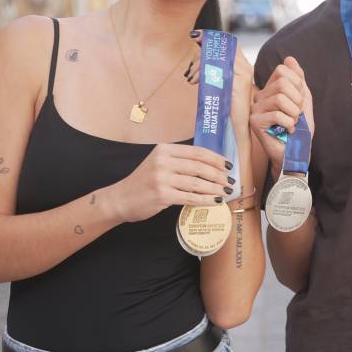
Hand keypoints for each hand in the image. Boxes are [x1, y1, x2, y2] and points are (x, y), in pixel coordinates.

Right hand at [108, 143, 231, 222]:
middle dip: (219, 174)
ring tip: (226, 191)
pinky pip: (190, 197)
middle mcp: (163, 161)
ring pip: (197, 182)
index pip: (197, 152)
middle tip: (230, 180)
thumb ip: (179, 161)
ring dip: (215, 188)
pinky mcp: (162, 195)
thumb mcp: (159, 163)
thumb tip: (210, 165)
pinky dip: (206, 200)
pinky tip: (215, 201)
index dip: (216, 158)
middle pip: (199, 166)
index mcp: (165, 150)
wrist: (121, 199)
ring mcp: (162, 178)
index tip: (228, 165)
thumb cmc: (144, 182)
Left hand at [183, 32, 251, 137]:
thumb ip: (215, 71)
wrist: (235, 129)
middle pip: (222, 48)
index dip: (213, 37)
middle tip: (191, 65)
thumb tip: (200, 58)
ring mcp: (243, 75)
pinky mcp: (238, 84)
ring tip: (192, 78)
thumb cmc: (226, 109)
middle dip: (202, 53)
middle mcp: (246, 68)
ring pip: (218, 58)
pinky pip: (219, 70)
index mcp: (243, 67)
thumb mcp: (220, 85)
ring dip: (201, 64)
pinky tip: (196, 81)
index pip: (229, 43)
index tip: (196, 35)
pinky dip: (204, 72)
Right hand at [250, 57, 314, 174]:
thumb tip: (289, 58)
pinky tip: (287, 130)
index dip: (297, 84)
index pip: (282, 70)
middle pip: (282, 83)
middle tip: (296, 114)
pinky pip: (277, 114)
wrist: (296, 153)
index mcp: (270, 89)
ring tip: (292, 123)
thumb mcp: (303, 100)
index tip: (299, 101)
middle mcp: (260, 96)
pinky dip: (289, 124)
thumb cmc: (299, 129)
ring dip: (294, 113)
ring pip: (280, 98)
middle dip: (297, 100)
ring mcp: (255, 109)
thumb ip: (298, 79)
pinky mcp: (254, 122)